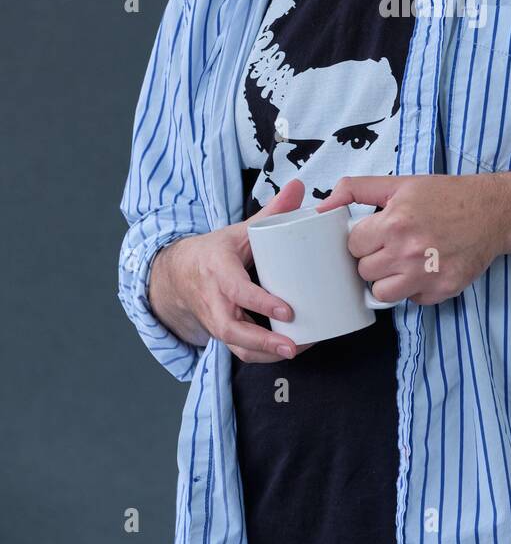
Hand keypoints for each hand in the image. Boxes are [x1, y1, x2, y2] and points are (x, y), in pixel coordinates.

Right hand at [148, 179, 317, 362]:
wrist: (177, 274)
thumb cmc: (214, 253)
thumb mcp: (238, 231)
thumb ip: (271, 213)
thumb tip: (300, 187)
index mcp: (218, 270)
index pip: (239, 291)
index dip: (262, 303)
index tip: (287, 310)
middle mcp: (213, 300)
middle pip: (233, 329)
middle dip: (263, 342)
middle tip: (293, 346)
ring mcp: (215, 321)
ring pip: (236, 346)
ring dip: (266, 354)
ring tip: (297, 350)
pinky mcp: (222, 334)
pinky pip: (240, 351)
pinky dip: (264, 356)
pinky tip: (290, 350)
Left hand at [315, 174, 508, 305]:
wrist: (492, 211)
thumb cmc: (445, 196)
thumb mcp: (400, 183)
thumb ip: (357, 189)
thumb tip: (323, 205)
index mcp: (395, 222)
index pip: (353, 245)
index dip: (362, 239)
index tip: (374, 234)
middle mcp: (409, 251)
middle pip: (364, 271)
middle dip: (372, 259)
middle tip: (389, 247)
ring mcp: (426, 275)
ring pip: (382, 293)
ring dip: (387, 280)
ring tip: (402, 262)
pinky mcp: (443, 290)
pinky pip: (411, 300)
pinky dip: (414, 289)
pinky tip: (425, 269)